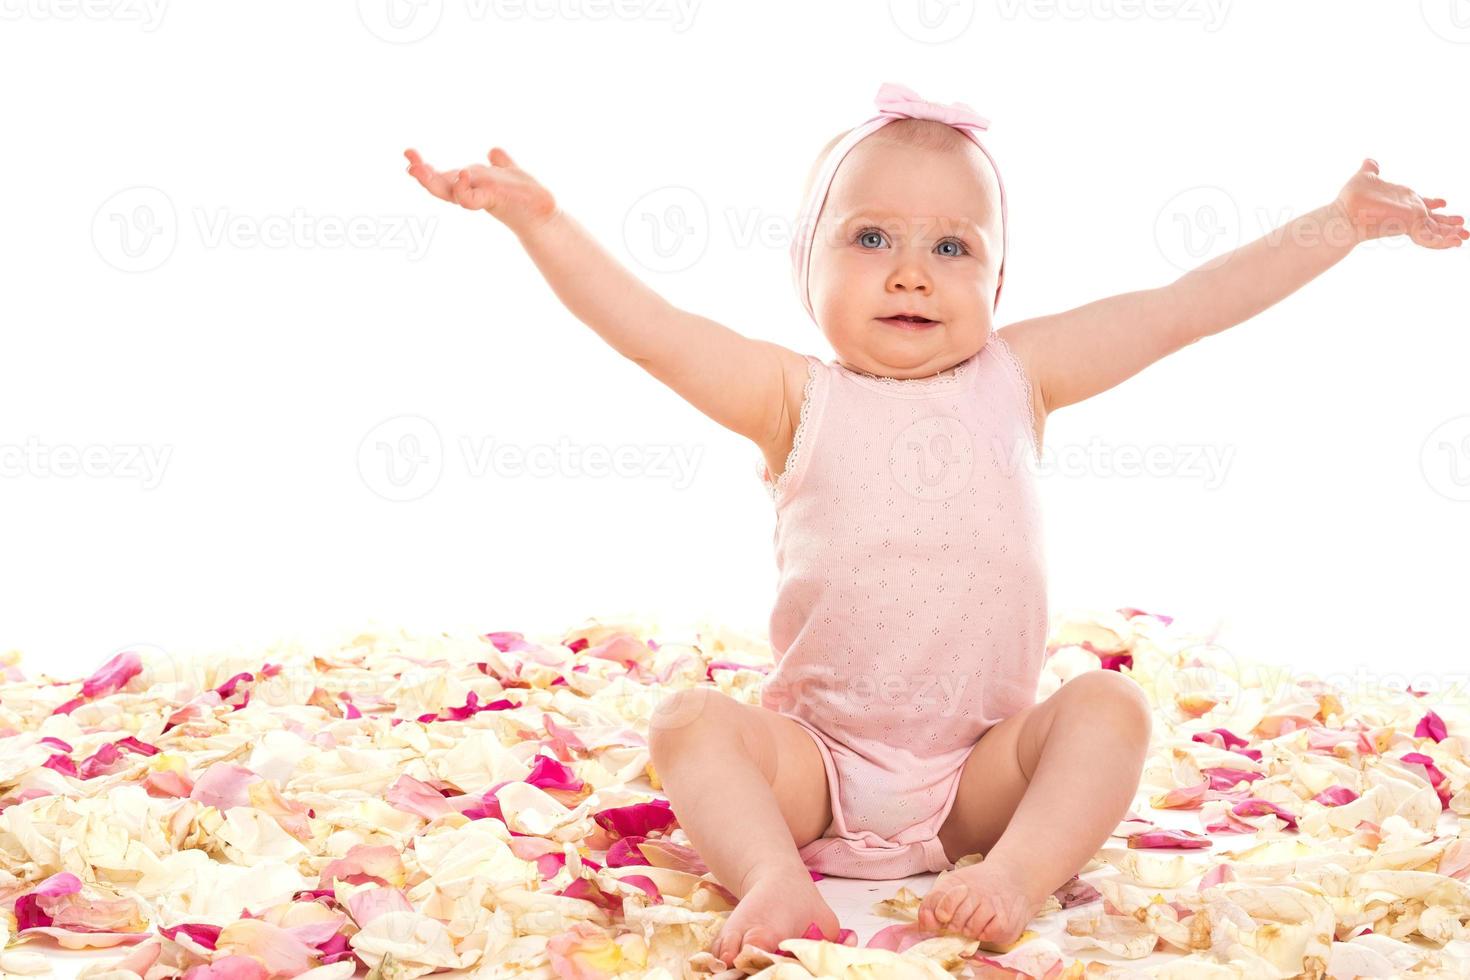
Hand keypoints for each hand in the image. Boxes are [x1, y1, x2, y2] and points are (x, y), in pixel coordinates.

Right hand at [403, 147, 557, 235]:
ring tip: (417, 168)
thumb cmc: (525, 197)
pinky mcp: (491, 201)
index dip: (424, 168)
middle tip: (408, 162)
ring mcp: (479, 196)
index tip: (408, 153)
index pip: (442, 176)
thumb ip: (500, 162)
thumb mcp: (509, 172)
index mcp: (471, 184)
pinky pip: (470, 198)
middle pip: (439, 185)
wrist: (544, 211)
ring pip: (448, 192)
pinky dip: (462, 189)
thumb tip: (493, 152)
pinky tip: (462, 174)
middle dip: (421, 174)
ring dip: (431, 182)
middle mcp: (471, 191)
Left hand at [1333, 158, 1465, 247]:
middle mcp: (1408, 213)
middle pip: (1434, 221)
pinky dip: (1443, 241)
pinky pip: (1429, 237)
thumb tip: (1370, 161)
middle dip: (1449, 225)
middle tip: (1465, 230)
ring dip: (1450, 235)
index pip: (1422, 204)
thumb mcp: (1366, 178)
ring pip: (1435, 232)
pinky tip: (1456, 242)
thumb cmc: (1351, 198)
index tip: (1444, 202)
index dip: (1433, 204)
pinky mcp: (1409, 227)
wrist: (1343, 212)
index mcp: (1403, 202)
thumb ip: (1371, 170)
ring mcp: (1409, 221)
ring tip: (1465, 237)